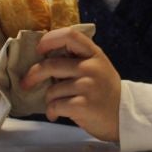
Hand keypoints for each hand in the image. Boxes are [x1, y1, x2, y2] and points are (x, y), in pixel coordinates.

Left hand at [21, 28, 120, 142]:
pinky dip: (51, 111)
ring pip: (52, 90)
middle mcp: (91, 67)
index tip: (40, 50)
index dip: (49, 39)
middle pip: (51, 65)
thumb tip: (44, 57)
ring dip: (49, 99)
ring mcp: (88, 86)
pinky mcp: (83, 105)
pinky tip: (56, 114)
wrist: (124, 116)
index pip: (69, 35)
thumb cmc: (104, 92)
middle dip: (34, 75)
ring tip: (57, 104)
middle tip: (26, 82)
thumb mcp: (98, 67)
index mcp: (94, 55)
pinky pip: (55, 105)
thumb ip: (77, 59)